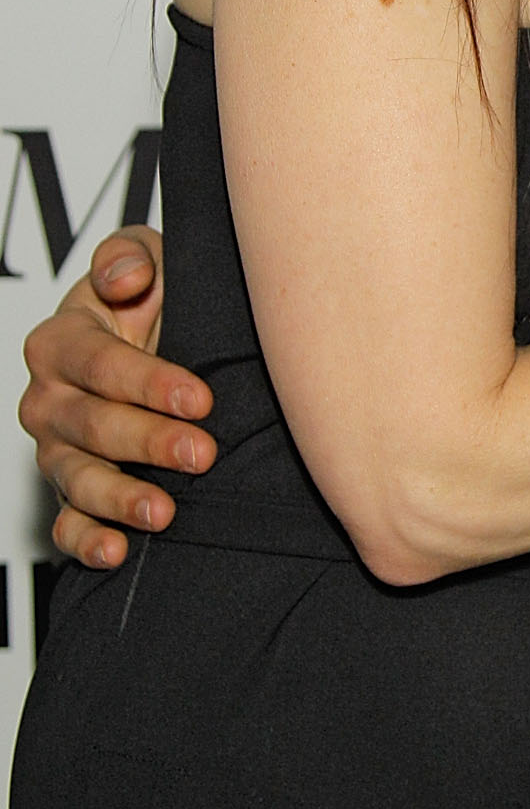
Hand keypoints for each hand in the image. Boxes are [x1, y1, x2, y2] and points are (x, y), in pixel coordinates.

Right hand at [20, 229, 214, 570]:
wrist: (160, 337)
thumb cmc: (154, 295)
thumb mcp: (148, 258)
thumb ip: (130, 256)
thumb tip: (125, 279)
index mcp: (60, 342)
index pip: (99, 365)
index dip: (148, 382)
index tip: (199, 398)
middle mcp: (49, 400)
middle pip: (92, 426)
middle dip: (148, 442)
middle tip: (202, 453)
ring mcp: (57, 450)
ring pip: (77, 479)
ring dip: (119, 498)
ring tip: (163, 512)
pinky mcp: (70, 492)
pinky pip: (67, 523)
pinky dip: (86, 541)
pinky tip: (116, 552)